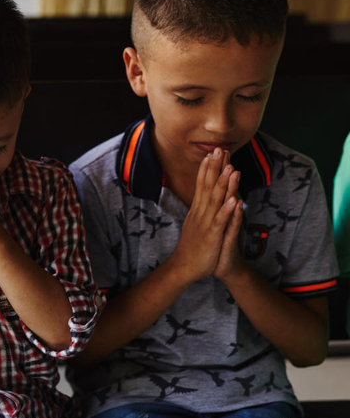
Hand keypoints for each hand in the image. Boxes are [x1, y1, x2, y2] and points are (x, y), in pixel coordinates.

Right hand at [171, 148, 239, 282]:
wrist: (185, 267)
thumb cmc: (193, 246)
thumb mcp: (196, 224)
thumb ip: (201, 210)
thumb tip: (204, 198)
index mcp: (198, 210)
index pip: (202, 184)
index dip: (207, 168)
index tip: (212, 153)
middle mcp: (200, 213)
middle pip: (207, 187)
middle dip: (214, 168)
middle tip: (219, 150)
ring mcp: (205, 224)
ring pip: (215, 201)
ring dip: (223, 184)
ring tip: (230, 168)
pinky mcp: (211, 236)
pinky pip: (220, 221)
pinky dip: (226, 210)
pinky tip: (233, 200)